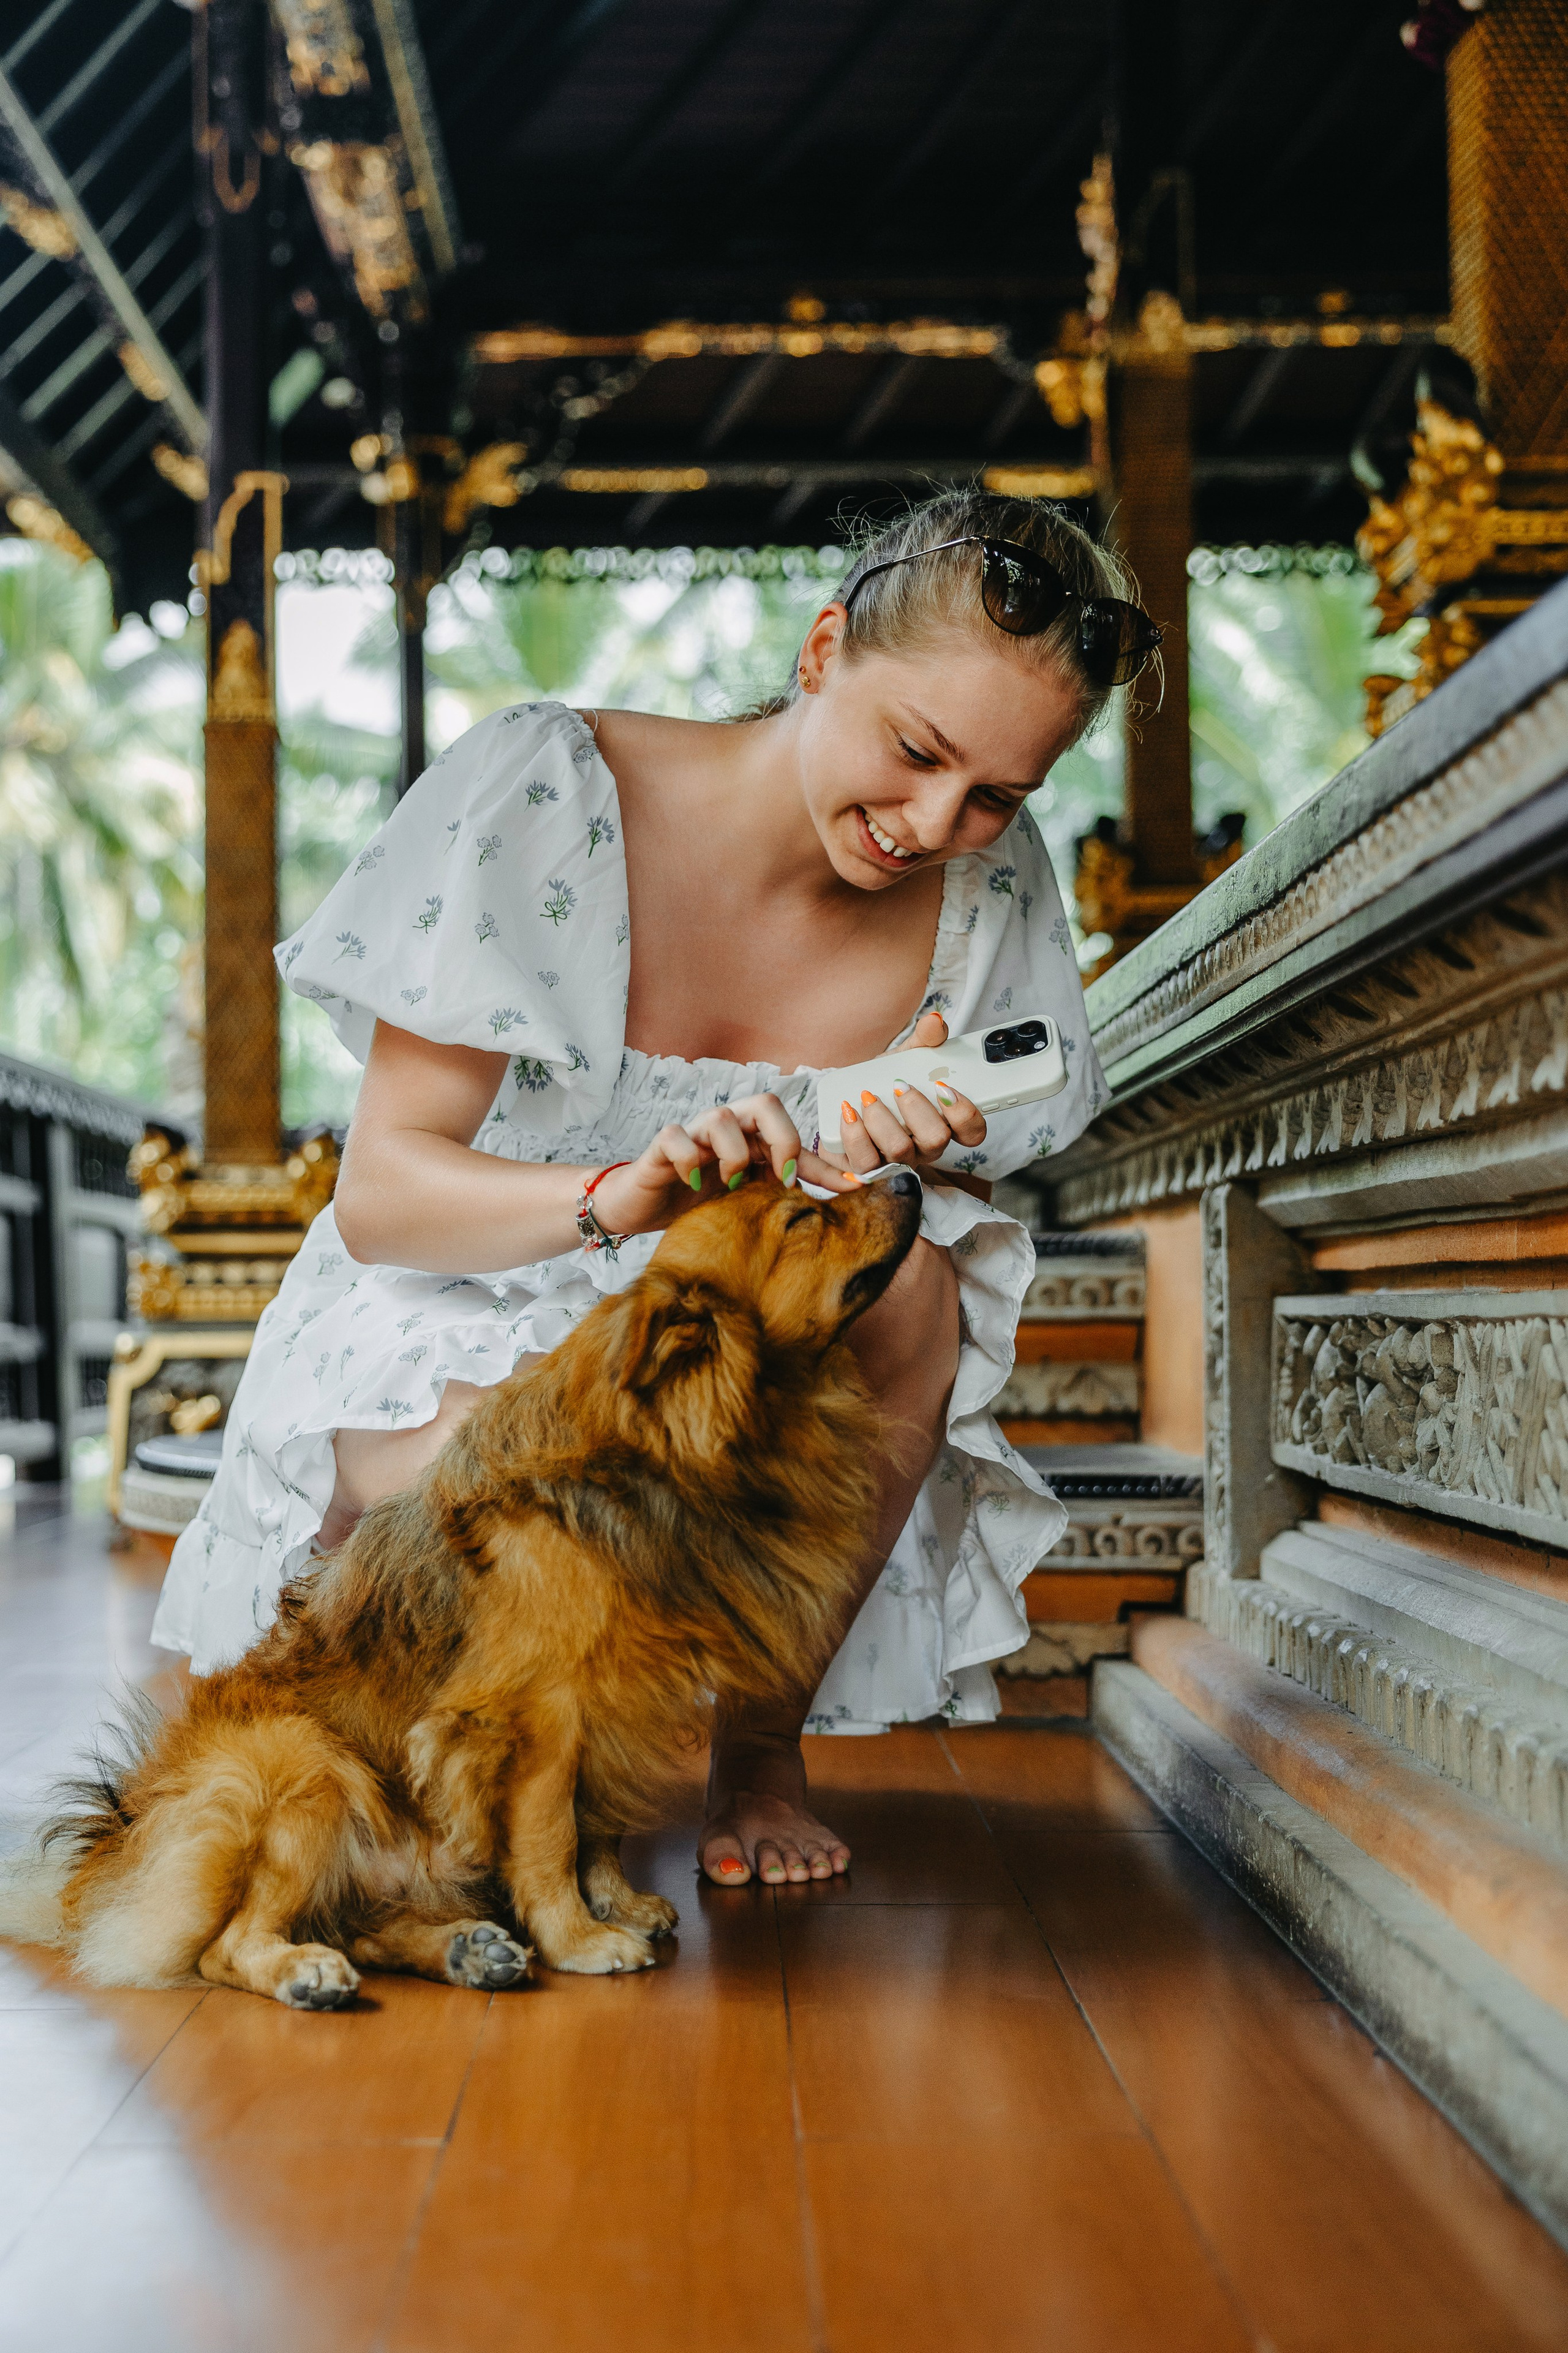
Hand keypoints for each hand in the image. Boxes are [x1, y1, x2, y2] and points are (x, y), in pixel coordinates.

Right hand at [591, 1092, 856, 1239]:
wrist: (644, 1207)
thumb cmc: (700, 1199)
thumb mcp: (751, 1196)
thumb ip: (789, 1189)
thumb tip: (847, 1192)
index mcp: (752, 1137)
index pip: (797, 1136)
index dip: (826, 1163)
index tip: (852, 1188)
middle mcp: (727, 1126)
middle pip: (765, 1103)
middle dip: (783, 1140)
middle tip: (782, 1179)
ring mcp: (694, 1132)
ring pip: (721, 1117)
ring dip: (734, 1155)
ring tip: (731, 1186)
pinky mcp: (661, 1144)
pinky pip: (676, 1136)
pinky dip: (688, 1158)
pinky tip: (693, 1182)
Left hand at [828, 1010, 986, 1179]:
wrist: (847, 1098)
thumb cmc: (885, 1082)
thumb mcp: (907, 1057)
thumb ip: (925, 1040)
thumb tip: (935, 1022)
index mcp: (944, 1123)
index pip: (972, 1132)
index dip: (966, 1114)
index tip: (945, 1088)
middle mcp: (924, 1147)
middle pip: (937, 1141)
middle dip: (918, 1109)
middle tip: (899, 1085)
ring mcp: (897, 1161)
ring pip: (900, 1152)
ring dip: (883, 1120)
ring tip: (867, 1097)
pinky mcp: (866, 1167)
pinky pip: (865, 1162)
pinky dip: (855, 1135)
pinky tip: (849, 1112)